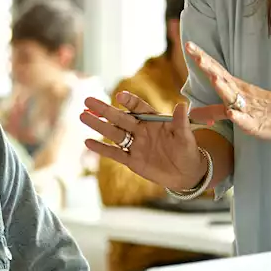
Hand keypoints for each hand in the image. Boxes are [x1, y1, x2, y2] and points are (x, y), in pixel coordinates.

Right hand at [81, 93, 213, 190]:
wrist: (186, 173)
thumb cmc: (188, 151)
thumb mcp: (186, 137)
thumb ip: (181, 122)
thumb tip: (183, 105)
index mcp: (154, 121)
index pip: (139, 108)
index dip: (130, 101)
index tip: (120, 96)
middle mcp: (141, 130)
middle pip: (120, 118)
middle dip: (104, 110)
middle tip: (88, 100)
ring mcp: (135, 145)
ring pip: (113, 133)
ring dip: (98, 125)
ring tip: (82, 116)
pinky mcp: (132, 161)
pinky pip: (115, 153)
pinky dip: (102, 149)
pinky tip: (87, 142)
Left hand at [185, 42, 270, 140]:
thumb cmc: (263, 111)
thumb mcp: (236, 108)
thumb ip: (214, 110)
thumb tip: (193, 112)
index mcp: (236, 88)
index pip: (216, 70)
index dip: (202, 58)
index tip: (188, 45)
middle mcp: (240, 94)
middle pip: (221, 77)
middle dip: (207, 65)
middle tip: (193, 51)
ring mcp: (248, 108)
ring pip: (233, 97)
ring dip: (223, 87)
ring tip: (213, 77)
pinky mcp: (255, 124)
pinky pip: (246, 120)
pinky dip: (238, 117)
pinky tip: (232, 114)